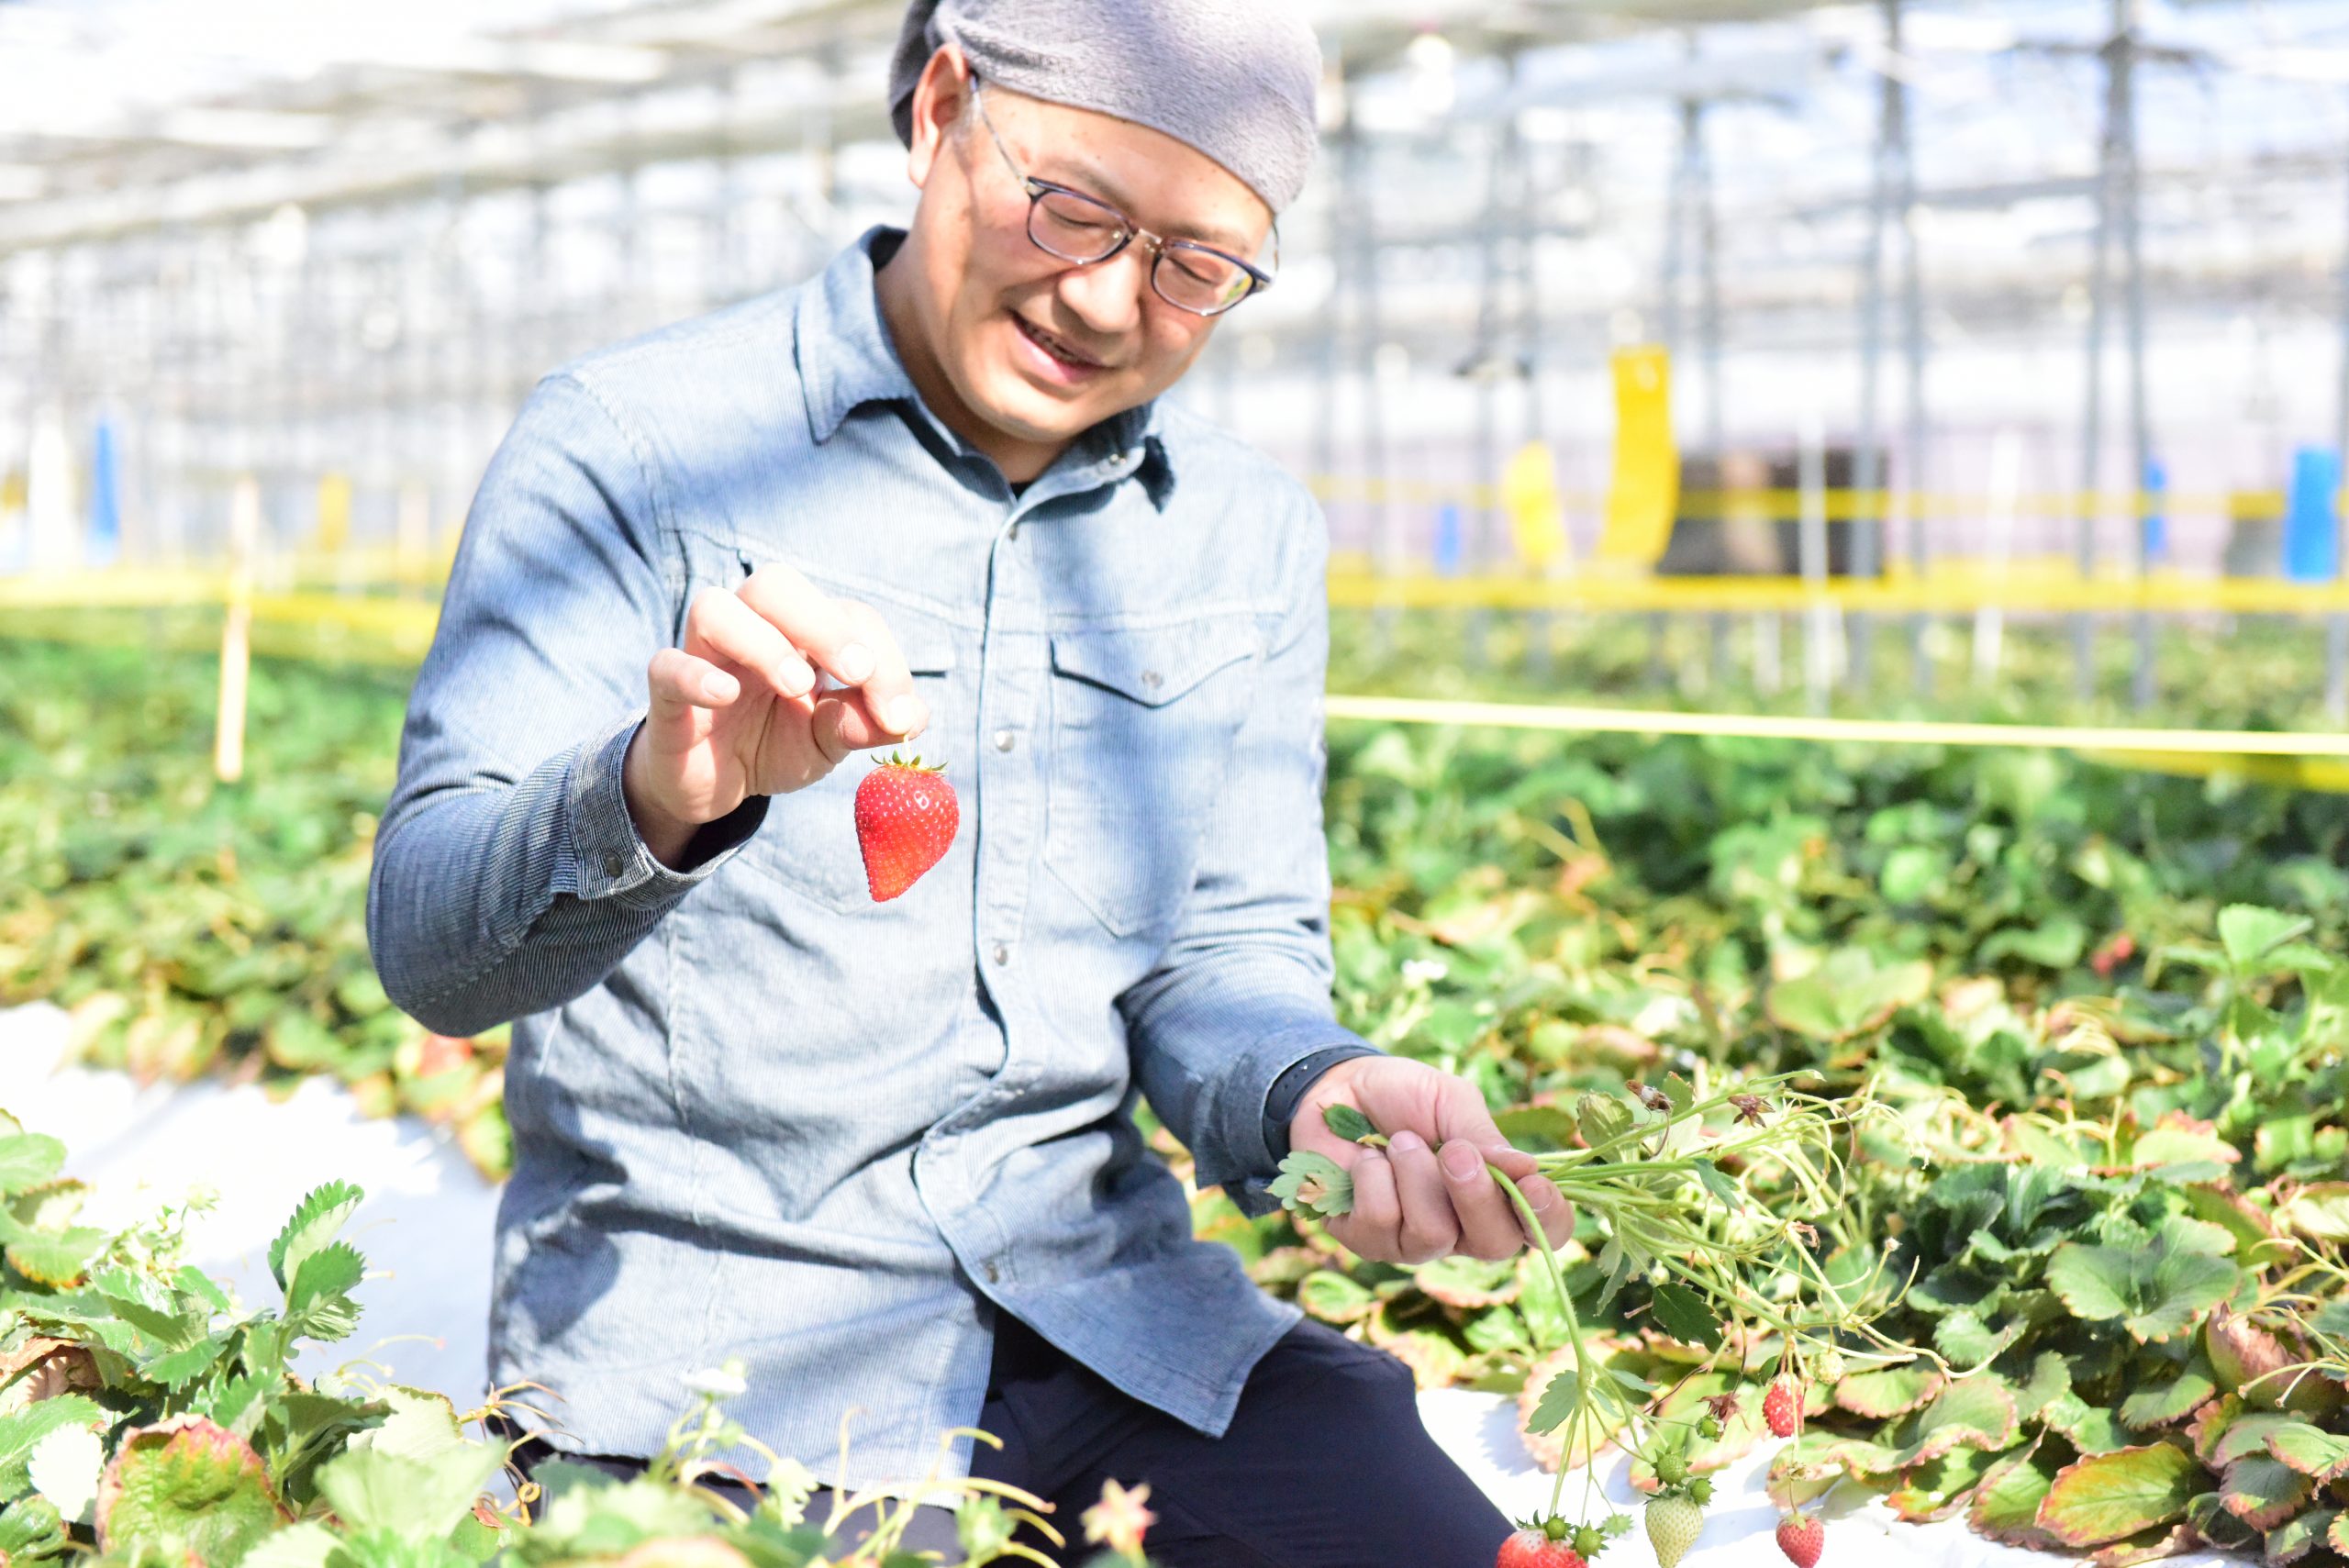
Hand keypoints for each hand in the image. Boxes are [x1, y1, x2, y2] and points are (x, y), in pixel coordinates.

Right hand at [624, 564, 929, 865]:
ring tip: (797, 687)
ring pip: (714, 608)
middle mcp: (750, 628)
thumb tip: (912, 716)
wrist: (714, 787)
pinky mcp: (667, 693)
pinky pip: (667, 666)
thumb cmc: (773, 745)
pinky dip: (696, 675)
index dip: (881, 656)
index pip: (845, 615)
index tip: (900, 713)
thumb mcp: (827, 741)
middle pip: (775, 585)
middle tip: (856, 672)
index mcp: (799, 632)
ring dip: (763, 641)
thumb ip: (863, 725)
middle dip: (823, 624)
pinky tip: (725, 694)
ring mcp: (704, 655)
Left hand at [1288, 1056, 1571, 1265]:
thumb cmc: (1405, 1096)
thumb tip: (1528, 1169)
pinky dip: (1374, 1179)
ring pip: (1433, 1235)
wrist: (1338, 1088)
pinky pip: (1381, 1225)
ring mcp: (1414, 1242)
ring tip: (1398, 1141)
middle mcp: (1463, 1229)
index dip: (1548, 1217)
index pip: (1543, 1229)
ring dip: (1415, 1175)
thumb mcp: (1452, 1102)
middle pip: (1495, 1244)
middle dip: (1476, 1195)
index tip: (1533, 1182)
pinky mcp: (1367, 1241)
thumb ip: (1485, 1138)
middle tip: (1453, 1151)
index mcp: (1498, 1195)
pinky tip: (1366, 1160)